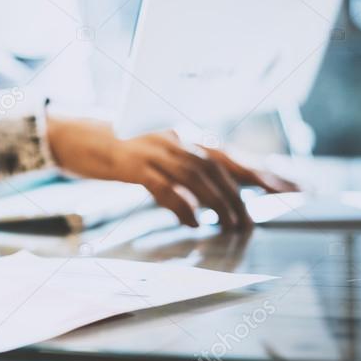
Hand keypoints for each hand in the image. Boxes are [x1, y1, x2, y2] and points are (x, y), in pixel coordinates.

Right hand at [46, 116, 297, 229]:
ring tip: (229, 226)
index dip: (261, 171)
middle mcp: (173, 136)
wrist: (71, 134)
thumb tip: (211, 189)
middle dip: (243, 194)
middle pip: (218, 165)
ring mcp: (153, 149)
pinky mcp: (132, 164)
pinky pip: (165, 187)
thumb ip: (179, 164)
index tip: (290, 188)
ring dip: (218, 203)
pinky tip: (192, 223)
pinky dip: (183, 207)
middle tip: (253, 222)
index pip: (229, 154)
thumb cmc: (111, 147)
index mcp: (181, 133)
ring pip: (197, 176)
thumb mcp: (150, 152)